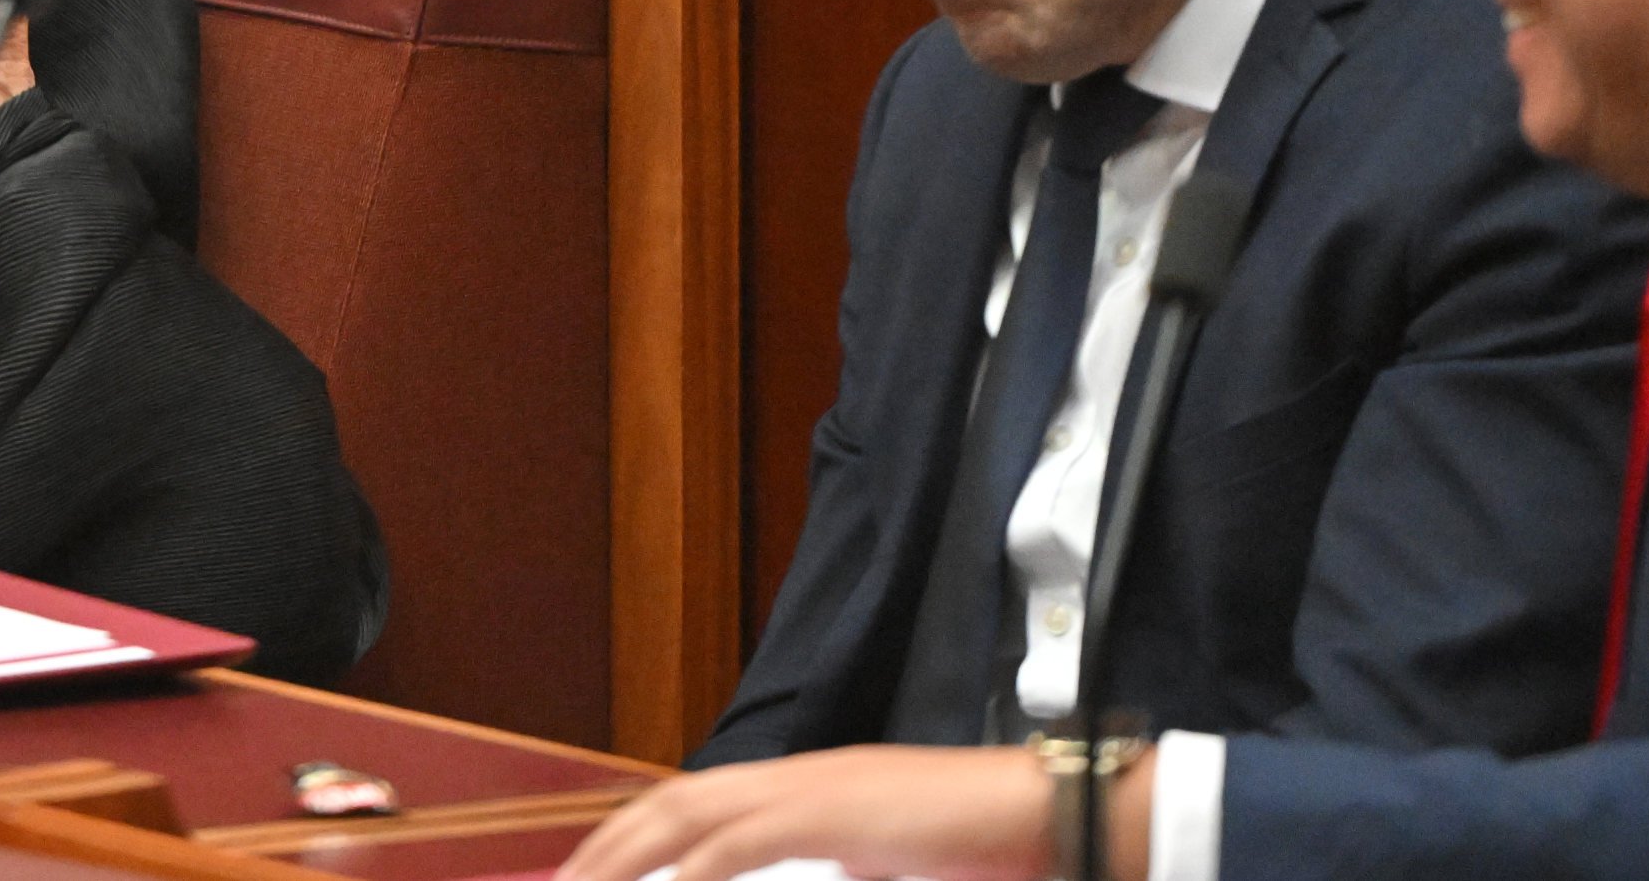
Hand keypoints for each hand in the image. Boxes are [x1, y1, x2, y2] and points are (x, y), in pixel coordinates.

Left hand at [557, 746, 1080, 880]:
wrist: (1054, 811)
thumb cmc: (989, 845)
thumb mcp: (895, 858)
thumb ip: (846, 864)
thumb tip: (817, 871)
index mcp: (808, 789)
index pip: (699, 805)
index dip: (639, 839)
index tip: (594, 876)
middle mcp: (797, 778)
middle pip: (674, 803)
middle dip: (608, 847)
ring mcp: (813, 788)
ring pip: (689, 815)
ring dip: (627, 855)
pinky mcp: (834, 812)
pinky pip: (740, 844)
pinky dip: (694, 872)